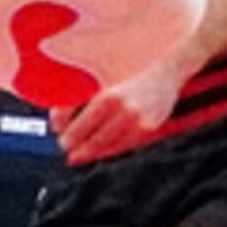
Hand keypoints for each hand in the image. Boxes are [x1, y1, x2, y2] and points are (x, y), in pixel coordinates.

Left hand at [58, 42, 196, 165]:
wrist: (168, 70)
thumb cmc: (133, 72)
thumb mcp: (106, 79)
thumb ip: (83, 97)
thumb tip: (59, 120)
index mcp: (109, 97)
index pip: (82, 124)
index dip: (70, 136)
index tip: (62, 140)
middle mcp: (124, 110)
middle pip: (96, 139)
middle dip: (80, 149)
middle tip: (69, 154)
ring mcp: (139, 122)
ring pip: (111, 146)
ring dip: (94, 153)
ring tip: (82, 156)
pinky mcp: (150, 128)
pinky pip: (127, 145)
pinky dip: (112, 150)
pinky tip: (103, 151)